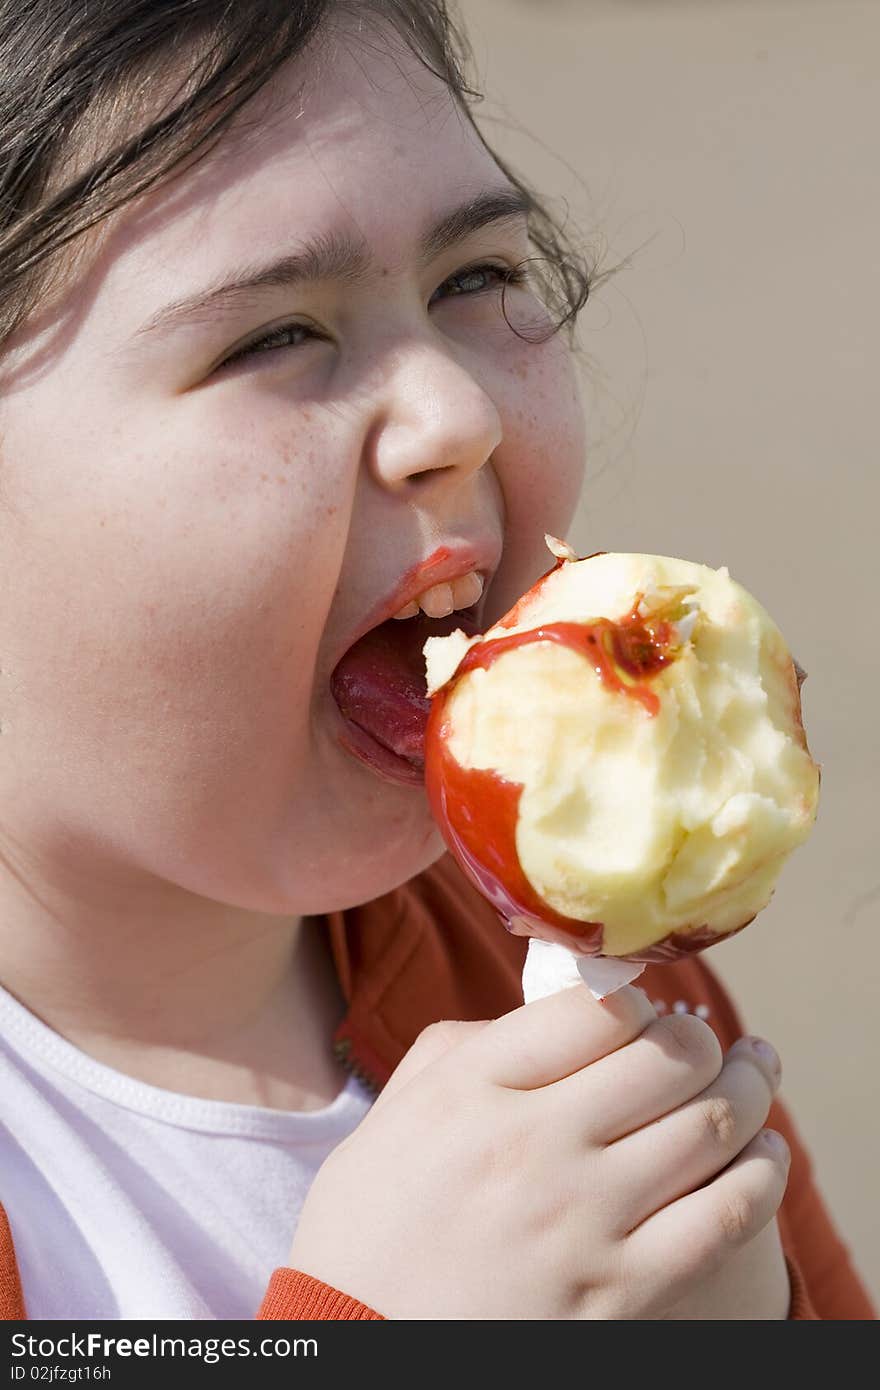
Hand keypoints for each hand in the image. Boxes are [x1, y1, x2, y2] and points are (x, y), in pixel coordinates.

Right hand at [288, 986, 790, 1318]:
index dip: (635, 1000)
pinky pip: (724, 1218)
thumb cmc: (372, 1225)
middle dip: (702, 1038)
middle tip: (704, 1042)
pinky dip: (762, 1176)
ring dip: (750, 1088)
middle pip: (668, 1057)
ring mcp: (581, 1219)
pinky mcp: (617, 1291)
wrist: (359, 1342)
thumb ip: (468, 1045)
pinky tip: (767, 1156)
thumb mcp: (397, 1110)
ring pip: (711, 1124)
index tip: (640, 1014)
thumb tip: (557, 1014)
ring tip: (754, 1075)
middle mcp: (533, 1141)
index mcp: (474, 1086)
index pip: (598, 1008)